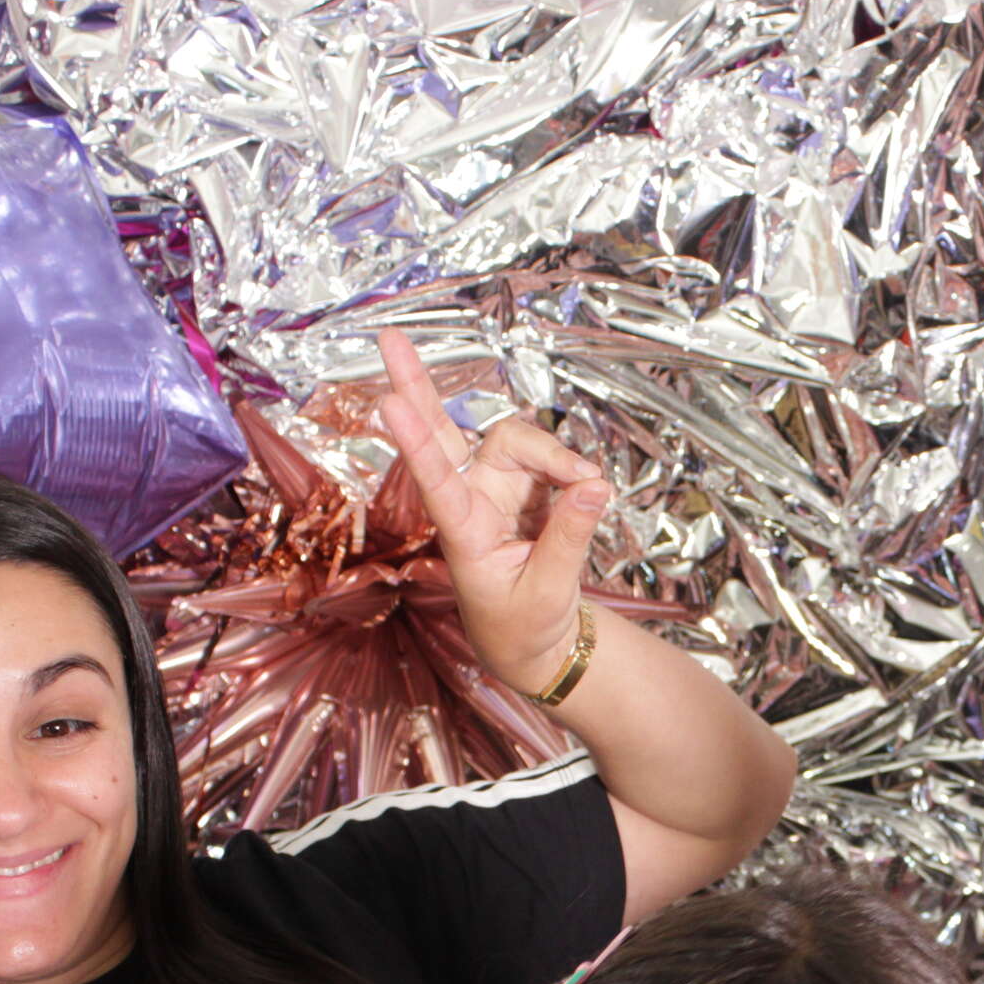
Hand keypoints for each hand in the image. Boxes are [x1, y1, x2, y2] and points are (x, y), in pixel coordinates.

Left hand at [376, 328, 613, 697]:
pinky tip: (588, 489)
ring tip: (588, 486)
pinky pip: (549, 458)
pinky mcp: (525, 487)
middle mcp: (473, 502)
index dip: (415, 443)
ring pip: (518, 440)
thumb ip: (570, 537)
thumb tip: (594, 486)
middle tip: (389, 339)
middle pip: (444, 433)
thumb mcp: (549, 592)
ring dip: (555, 455)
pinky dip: (571, 469)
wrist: (535, 644)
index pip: (437, 483)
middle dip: (417, 386)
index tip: (389, 404)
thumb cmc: (525, 625)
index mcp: (464, 535)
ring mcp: (497, 490)